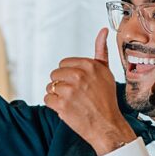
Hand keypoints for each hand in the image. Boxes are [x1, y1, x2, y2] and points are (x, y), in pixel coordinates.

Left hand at [43, 28, 136, 154]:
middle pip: (55, 74)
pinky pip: (47, 99)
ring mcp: (69, 90)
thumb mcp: (106, 72)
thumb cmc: (106, 99)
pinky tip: (67, 109)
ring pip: (50, 87)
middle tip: (75, 95)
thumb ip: (101, 51)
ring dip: (57, 95)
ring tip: (72, 102)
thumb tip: (103, 30)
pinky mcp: (62, 105)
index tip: (78, 84)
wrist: (107, 125)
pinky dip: (54, 106)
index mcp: (89, 65)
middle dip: (61, 84)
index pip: (64, 63)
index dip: (68, 75)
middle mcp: (79, 76)